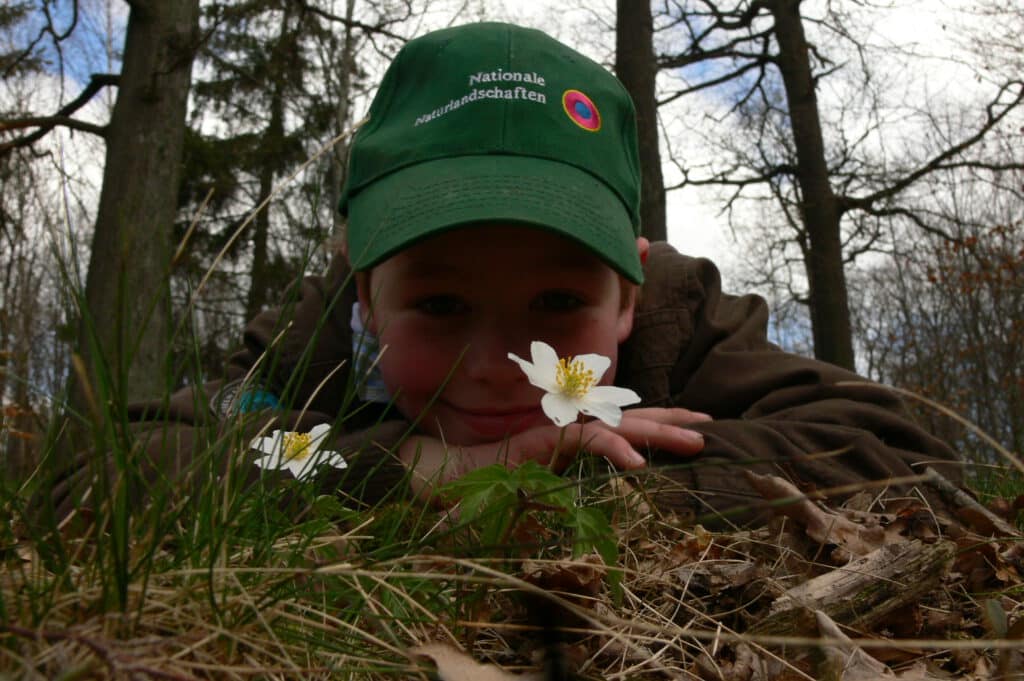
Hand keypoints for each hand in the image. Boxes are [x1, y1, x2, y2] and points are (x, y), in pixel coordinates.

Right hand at [399, 407, 710, 498]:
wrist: (429, 477)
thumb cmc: (475, 485)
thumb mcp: (528, 492)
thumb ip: (558, 490)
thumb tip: (592, 508)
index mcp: (565, 437)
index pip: (617, 425)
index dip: (657, 423)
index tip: (697, 427)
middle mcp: (561, 427)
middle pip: (624, 419)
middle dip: (669, 423)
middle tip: (710, 430)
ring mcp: (550, 431)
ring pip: (612, 423)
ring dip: (654, 431)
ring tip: (694, 442)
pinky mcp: (535, 442)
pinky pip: (578, 440)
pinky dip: (609, 446)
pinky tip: (636, 461)